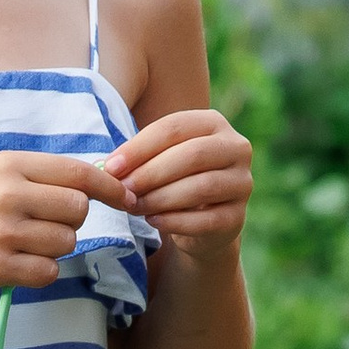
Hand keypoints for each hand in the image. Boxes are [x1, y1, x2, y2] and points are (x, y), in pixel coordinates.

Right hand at [0, 151, 133, 300]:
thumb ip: (39, 176)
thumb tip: (94, 183)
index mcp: (10, 165)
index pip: (78, 173)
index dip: (110, 188)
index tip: (127, 198)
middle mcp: (8, 195)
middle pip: (78, 210)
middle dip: (71, 222)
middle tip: (45, 226)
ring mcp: (2, 233)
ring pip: (65, 243)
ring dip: (53, 249)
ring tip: (21, 245)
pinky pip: (47, 273)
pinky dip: (40, 273)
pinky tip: (16, 265)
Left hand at [105, 106, 253, 264]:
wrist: (202, 224)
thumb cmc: (174, 182)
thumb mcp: (159, 161)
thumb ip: (139, 158)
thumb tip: (106, 167)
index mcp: (214, 124)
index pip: (175, 127)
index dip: (140, 147)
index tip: (111, 167)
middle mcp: (236, 148)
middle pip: (191, 155)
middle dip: (150, 173)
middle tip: (121, 189)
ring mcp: (242, 183)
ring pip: (201, 187)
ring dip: (160, 198)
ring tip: (133, 206)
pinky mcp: (237, 217)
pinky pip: (205, 220)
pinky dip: (174, 221)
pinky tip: (152, 220)